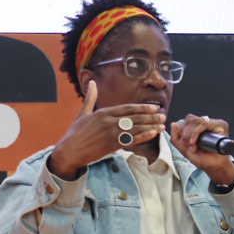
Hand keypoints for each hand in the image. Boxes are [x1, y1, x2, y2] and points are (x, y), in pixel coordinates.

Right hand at [46, 81, 165, 178]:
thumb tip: (92, 82)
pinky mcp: (112, 145)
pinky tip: (153, 134)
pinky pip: (132, 140)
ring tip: (162, 125)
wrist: (70, 151)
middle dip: (151, 116)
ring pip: (136, 128)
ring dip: (151, 126)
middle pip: (135, 118)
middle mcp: (109, 121)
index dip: (142, 108)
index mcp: (103, 112)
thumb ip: (90, 98)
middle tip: (163, 115)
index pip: (127, 108)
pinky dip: (144, 136)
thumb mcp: (83, 113)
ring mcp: (111, 133)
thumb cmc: (76, 133)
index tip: (153, 107)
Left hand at [170, 114, 233, 186]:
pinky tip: (194, 142)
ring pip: (196, 120)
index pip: (188, 119)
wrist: (213, 166)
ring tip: (192, 145)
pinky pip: (204, 124)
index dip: (182, 129)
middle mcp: (207, 123)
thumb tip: (173, 123)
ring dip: (190, 133)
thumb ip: (175, 138)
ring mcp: (214, 123)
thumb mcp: (184, 148)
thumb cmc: (201, 158)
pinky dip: (196, 132)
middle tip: (188, 144)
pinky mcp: (220, 126)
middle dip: (185, 132)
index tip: (183, 142)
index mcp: (199, 126)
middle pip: (191, 118)